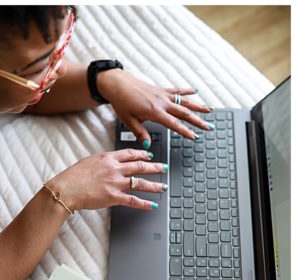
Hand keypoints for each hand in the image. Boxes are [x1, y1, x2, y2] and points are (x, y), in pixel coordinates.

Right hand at [47, 149, 166, 211]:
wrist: (65, 189)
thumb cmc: (71, 177)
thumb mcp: (87, 162)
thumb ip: (100, 163)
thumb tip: (106, 165)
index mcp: (107, 158)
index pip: (130, 154)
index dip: (142, 154)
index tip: (148, 156)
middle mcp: (114, 169)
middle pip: (140, 166)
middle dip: (154, 167)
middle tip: (163, 168)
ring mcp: (115, 183)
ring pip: (141, 183)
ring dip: (155, 185)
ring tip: (163, 187)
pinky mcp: (113, 197)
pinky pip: (133, 200)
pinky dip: (144, 203)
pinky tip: (152, 205)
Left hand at [98, 69, 212, 145]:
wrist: (118, 85)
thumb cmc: (121, 102)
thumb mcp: (128, 121)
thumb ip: (140, 133)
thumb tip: (147, 145)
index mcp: (155, 112)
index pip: (174, 124)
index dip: (186, 132)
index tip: (195, 137)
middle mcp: (162, 103)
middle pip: (184, 113)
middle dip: (198, 121)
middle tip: (209, 127)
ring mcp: (163, 95)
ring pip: (184, 101)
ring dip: (198, 106)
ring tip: (210, 111)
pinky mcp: (161, 89)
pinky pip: (177, 90)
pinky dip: (187, 91)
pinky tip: (196, 91)